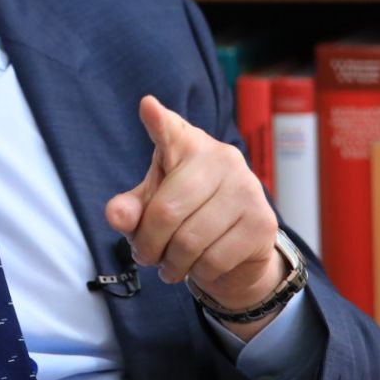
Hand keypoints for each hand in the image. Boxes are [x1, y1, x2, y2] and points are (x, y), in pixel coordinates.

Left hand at [105, 95, 284, 338]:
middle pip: (166, 211)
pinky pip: (214, 260)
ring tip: (169, 264)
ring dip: (171, 263)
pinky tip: (199, 266)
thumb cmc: (185, 215)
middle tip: (145, 255)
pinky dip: (199, 272)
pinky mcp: (262, 222)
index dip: (158, 121)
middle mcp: (221, 158)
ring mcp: (247, 188)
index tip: (147, 106)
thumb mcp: (150, 207)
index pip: (170, 131)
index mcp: (188, 145)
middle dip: (148, 244)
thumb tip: (116, 215)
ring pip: (189, 241)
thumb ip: (130, 210)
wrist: (238, 249)